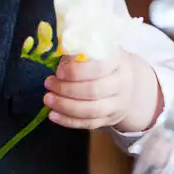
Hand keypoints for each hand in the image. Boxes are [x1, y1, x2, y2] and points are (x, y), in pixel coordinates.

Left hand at [43, 49, 160, 131]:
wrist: (125, 82)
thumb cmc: (103, 61)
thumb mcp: (96, 50)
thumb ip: (79, 51)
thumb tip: (58, 51)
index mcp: (119, 62)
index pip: (99, 68)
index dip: (76, 71)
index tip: (58, 71)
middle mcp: (122, 84)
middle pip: (93, 91)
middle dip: (66, 89)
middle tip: (48, 83)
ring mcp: (118, 105)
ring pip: (91, 110)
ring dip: (65, 106)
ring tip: (47, 99)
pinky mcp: (110, 119)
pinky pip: (88, 124)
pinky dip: (68, 121)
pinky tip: (53, 114)